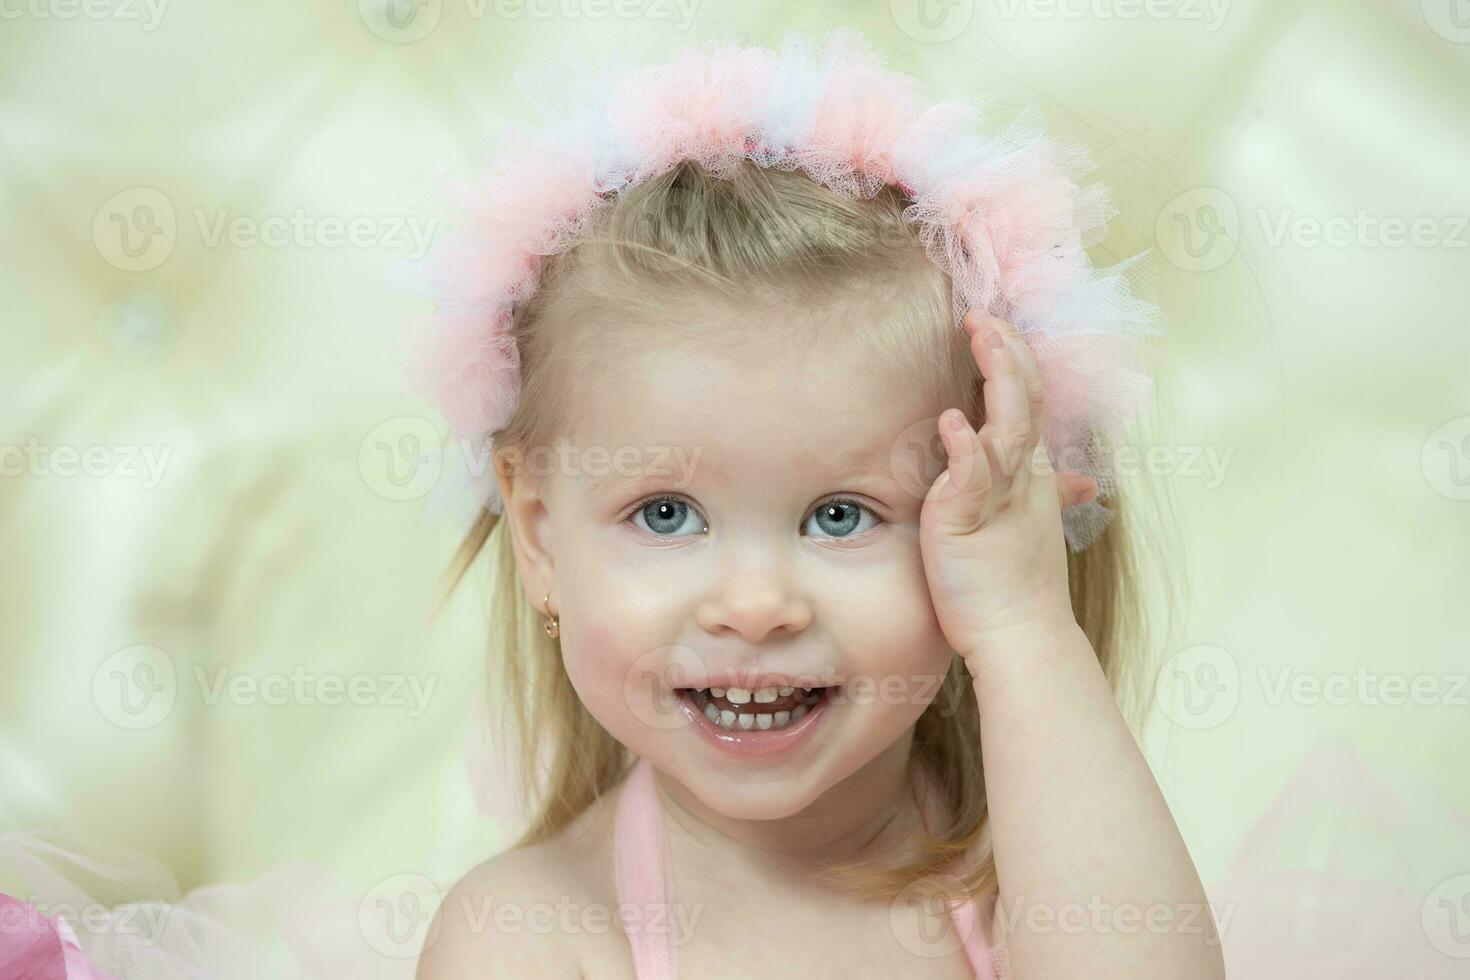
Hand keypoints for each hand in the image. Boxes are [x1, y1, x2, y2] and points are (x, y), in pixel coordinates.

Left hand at [918, 309, 1095, 667]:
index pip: (1028, 402)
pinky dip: (965, 449)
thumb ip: (1044, 494)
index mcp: (1031, 474)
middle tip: (985, 314)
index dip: (1015, 361)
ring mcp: (1000, 497)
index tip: (996, 324)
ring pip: (1007, 426)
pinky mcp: (968, 521)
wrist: (1021, 637)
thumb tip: (1073, 481)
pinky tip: (952, 422)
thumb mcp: (1031, 528)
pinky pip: (971, 478)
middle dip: (1007, 352)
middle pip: (1024, 400)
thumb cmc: (1016, 587)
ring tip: (981, 337)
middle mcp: (1022, 477)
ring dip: (997, 379)